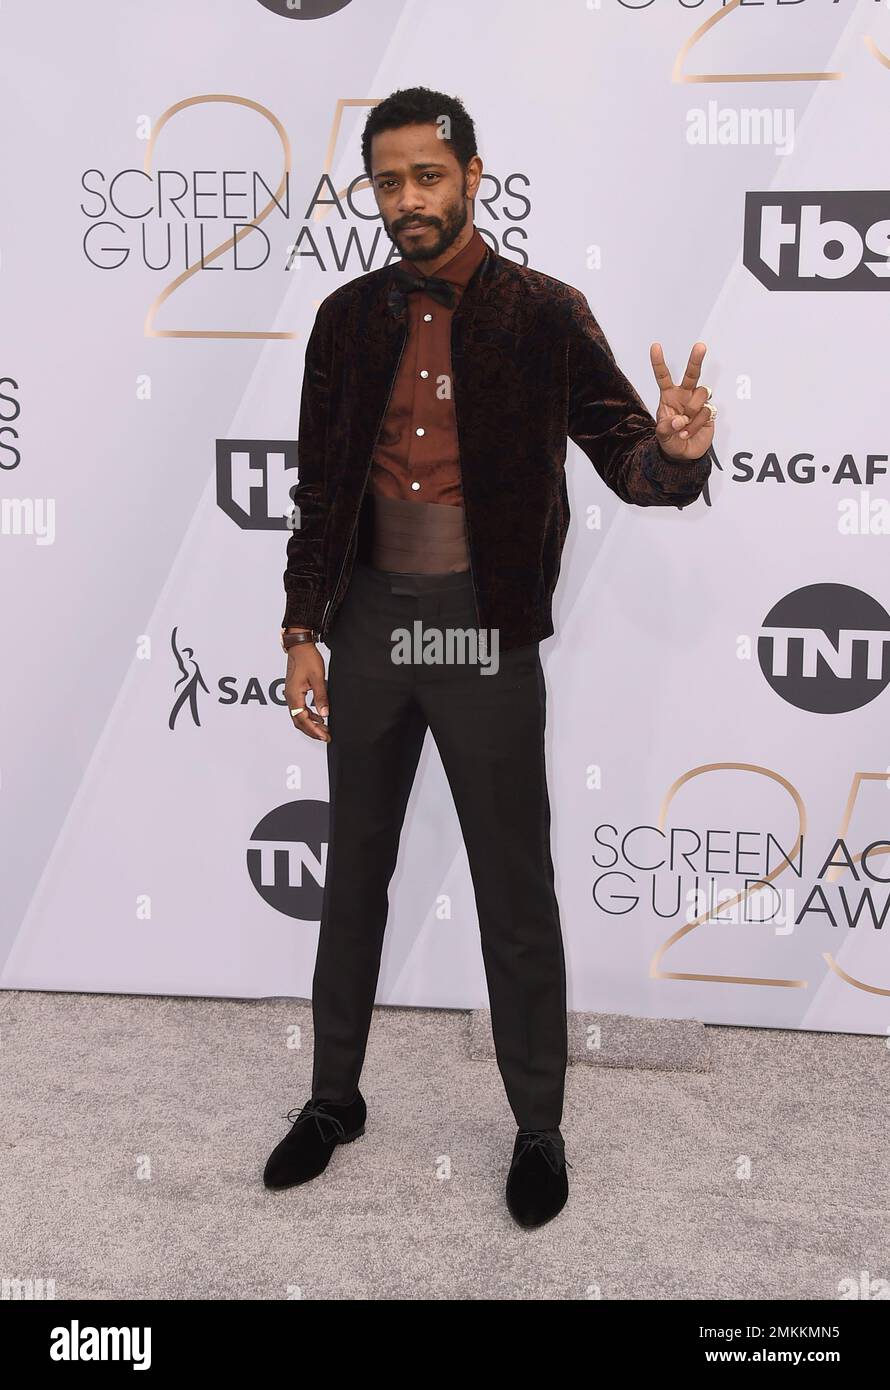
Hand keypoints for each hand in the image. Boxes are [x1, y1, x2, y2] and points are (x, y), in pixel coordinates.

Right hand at [285, 644, 330, 742]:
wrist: (300, 646)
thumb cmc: (307, 658)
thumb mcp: (318, 678)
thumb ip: (321, 697)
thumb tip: (324, 714)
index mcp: (294, 696)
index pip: (302, 719)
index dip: (313, 730)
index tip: (324, 736)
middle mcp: (290, 697)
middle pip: (298, 721)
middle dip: (312, 731)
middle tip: (326, 736)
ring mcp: (291, 694)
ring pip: (299, 716)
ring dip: (311, 724)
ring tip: (324, 729)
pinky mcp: (294, 691)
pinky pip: (300, 708)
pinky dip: (309, 715)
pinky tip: (319, 717)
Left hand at [650, 341, 714, 460]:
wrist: (683, 455)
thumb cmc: (670, 441)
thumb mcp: (662, 435)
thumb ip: (667, 427)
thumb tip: (680, 420)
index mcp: (669, 396)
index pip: (663, 377)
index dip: (659, 362)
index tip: (655, 347)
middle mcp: (685, 395)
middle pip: (692, 374)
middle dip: (696, 360)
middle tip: (700, 347)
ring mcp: (698, 402)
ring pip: (701, 394)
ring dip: (692, 412)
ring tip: (684, 428)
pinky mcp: (709, 412)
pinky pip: (706, 411)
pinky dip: (696, 424)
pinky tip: (689, 432)